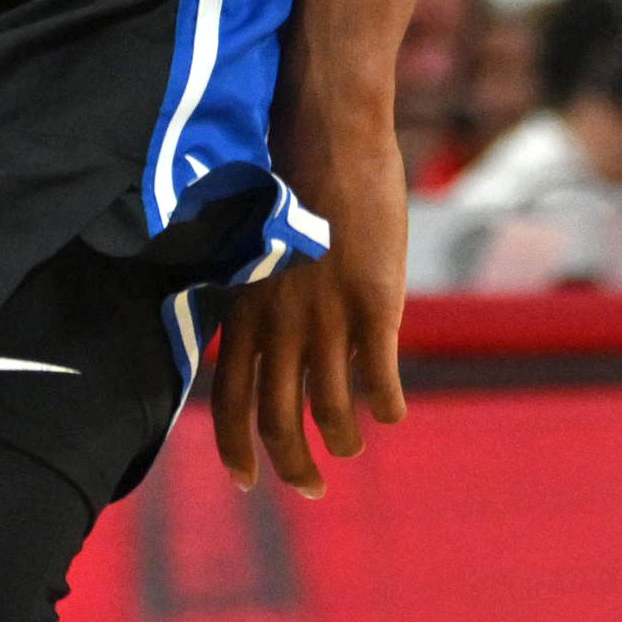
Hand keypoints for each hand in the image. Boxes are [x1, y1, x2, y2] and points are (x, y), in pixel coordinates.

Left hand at [214, 87, 407, 499]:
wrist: (326, 132)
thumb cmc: (286, 178)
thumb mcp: (254, 248)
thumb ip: (255, 297)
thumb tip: (260, 342)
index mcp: (243, 309)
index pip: (229, 403)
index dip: (237, 451)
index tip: (248, 482)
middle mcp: (279, 323)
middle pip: (279, 423)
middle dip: (294, 468)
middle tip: (310, 489)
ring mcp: (327, 316)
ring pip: (333, 411)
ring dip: (343, 440)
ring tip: (352, 446)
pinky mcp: (375, 304)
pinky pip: (381, 380)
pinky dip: (387, 407)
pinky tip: (391, 412)